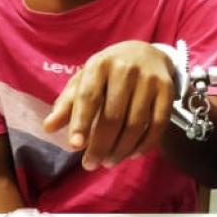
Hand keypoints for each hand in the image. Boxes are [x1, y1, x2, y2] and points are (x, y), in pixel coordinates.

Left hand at [43, 41, 176, 170]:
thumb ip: (67, 103)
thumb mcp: (85, 80)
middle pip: (113, 116)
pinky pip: (158, 125)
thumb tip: (48, 127)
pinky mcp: (168, 90)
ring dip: (121, 149)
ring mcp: (149, 80)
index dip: (81, 122)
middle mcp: (126, 69)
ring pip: (136, 124)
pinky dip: (145, 144)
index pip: (89, 96)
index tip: (75, 146)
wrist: (147, 52)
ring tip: (109, 161)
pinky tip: (133, 154)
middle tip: (91, 164)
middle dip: (101, 145)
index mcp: (100, 64)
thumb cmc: (109, 71)